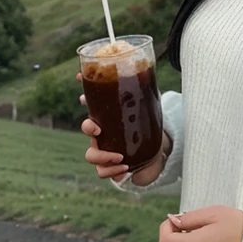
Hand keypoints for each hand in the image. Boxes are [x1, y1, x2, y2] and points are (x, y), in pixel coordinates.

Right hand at [76, 71, 168, 185]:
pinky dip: (111, 171)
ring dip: (102, 156)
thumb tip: (145, 68)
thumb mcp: (149, 107)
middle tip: (99, 131)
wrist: (158, 152)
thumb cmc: (149, 127)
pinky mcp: (113, 167)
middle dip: (88, 128)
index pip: (92, 104)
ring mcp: (106, 151)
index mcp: (109, 116)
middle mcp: (104, 134)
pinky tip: (124, 167)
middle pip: (86, 129)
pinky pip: (103, 172)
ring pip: (90, 155)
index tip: (84, 96)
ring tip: (120, 156)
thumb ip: (145, 90)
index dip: (85, 97)